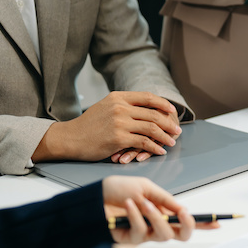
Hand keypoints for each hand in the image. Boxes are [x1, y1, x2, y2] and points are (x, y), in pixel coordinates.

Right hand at [33, 91, 181, 162]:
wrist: (70, 138)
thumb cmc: (88, 125)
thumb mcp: (106, 107)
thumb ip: (124, 105)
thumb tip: (146, 108)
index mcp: (118, 97)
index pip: (147, 97)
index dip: (163, 104)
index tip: (173, 111)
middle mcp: (120, 107)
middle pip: (153, 114)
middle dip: (169, 123)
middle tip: (177, 130)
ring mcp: (120, 122)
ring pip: (152, 128)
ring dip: (165, 136)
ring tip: (172, 141)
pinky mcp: (119, 138)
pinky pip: (144, 142)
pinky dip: (155, 147)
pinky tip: (160, 150)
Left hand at [102, 176, 219, 244]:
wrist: (93, 197)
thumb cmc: (118, 190)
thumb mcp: (147, 188)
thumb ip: (165, 200)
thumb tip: (182, 209)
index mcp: (163, 212)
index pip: (187, 220)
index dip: (203, 223)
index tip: (217, 222)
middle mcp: (157, 225)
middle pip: (182, 235)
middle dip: (187, 225)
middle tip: (184, 214)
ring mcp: (145, 234)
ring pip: (163, 234)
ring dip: (156, 216)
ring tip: (144, 203)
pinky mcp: (131, 239)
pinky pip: (141, 232)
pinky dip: (137, 216)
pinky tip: (129, 205)